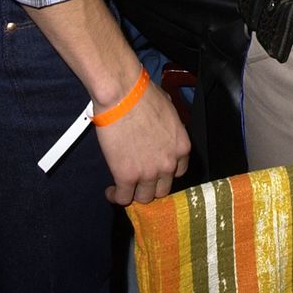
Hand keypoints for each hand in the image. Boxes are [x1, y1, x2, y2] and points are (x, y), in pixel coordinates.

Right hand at [95, 80, 190, 204]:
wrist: (123, 95)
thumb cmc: (143, 94)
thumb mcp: (169, 108)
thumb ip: (169, 125)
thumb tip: (162, 126)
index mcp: (181, 146)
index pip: (178, 171)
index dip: (165, 171)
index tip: (156, 169)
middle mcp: (168, 163)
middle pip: (163, 188)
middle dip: (151, 185)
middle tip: (139, 179)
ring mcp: (148, 173)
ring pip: (144, 197)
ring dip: (134, 193)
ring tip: (124, 187)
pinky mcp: (127, 177)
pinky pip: (124, 198)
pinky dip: (117, 196)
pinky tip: (111, 191)